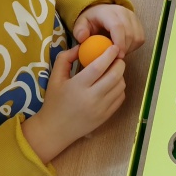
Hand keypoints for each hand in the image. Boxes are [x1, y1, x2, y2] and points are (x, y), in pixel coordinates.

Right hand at [22, 44, 126, 161]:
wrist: (55, 129)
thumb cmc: (55, 101)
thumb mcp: (55, 77)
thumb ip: (66, 58)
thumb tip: (81, 46)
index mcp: (78, 86)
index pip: (99, 67)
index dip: (109, 54)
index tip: (114, 47)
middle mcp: (92, 98)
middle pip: (115, 75)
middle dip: (120, 63)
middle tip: (117, 57)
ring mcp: (102, 108)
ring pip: (120, 86)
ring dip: (120, 75)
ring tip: (114, 70)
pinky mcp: (107, 116)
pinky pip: (120, 97)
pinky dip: (119, 88)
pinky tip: (112, 84)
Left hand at [74, 3, 144, 54]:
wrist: (101, 11)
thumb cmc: (91, 20)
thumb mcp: (81, 23)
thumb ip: (79, 30)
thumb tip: (82, 38)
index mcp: (108, 12)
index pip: (118, 27)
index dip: (119, 42)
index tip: (117, 56)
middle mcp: (124, 12)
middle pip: (130, 33)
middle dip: (124, 49)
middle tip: (115, 58)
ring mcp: (133, 17)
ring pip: (137, 37)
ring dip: (129, 49)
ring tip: (118, 52)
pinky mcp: (138, 23)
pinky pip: (140, 38)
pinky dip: (133, 47)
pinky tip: (124, 48)